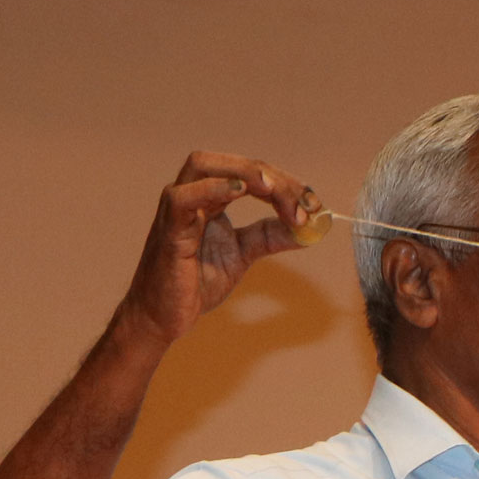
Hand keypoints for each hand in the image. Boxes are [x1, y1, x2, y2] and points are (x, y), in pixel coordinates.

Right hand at [115, 152, 322, 349]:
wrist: (165, 316)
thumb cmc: (196, 282)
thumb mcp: (242, 254)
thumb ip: (269, 237)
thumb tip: (308, 228)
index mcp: (210, 198)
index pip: (250, 174)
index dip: (285, 183)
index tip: (314, 203)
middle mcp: (192, 194)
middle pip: (230, 162)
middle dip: (271, 175)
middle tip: (303, 199)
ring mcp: (176, 209)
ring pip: (203, 166)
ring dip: (244, 173)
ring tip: (274, 189)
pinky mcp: (168, 230)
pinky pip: (183, 198)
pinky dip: (211, 188)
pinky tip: (239, 190)